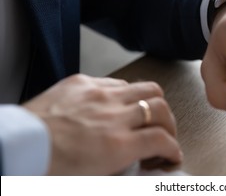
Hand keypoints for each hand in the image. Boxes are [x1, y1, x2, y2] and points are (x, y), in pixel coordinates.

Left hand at [24, 74, 181, 174]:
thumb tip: (140, 164)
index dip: (173, 148)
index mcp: (116, 145)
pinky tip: (118, 103)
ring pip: (146, 87)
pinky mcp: (83, 82)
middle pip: (161, 108)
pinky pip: (118, 81)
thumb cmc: (46, 166)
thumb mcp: (94, 178)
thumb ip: (124, 168)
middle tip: (164, 133)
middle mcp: (113, 116)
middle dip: (169, 123)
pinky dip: (126, 93)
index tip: (171, 153)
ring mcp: (99, 94)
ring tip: (147, 113)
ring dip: (154, 103)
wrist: (16, 146)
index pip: (163, 140)